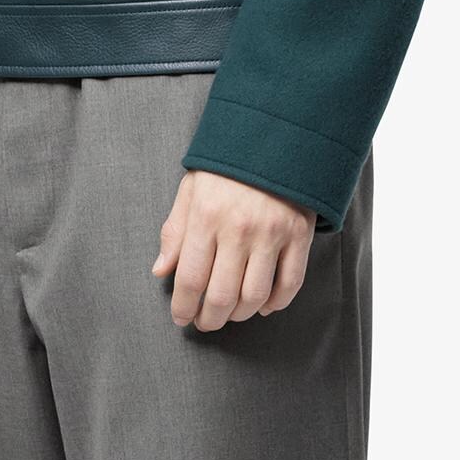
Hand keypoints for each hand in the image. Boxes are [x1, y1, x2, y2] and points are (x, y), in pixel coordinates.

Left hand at [151, 168, 314, 330]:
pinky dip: (276, 303)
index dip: (183, 307)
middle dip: (209, 319)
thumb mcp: (191, 190)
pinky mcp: (299, 235)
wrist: (276, 136)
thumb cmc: (227, 168)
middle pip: (221, 295)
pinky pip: (289, 284)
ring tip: (230, 314)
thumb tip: (161, 271)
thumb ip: (175, 232)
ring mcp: (272, 234)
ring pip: (255, 296)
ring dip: (240, 315)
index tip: (181, 318)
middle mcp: (239, 228)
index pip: (190, 278)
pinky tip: (263, 306)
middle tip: (205, 323)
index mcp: (206, 216)